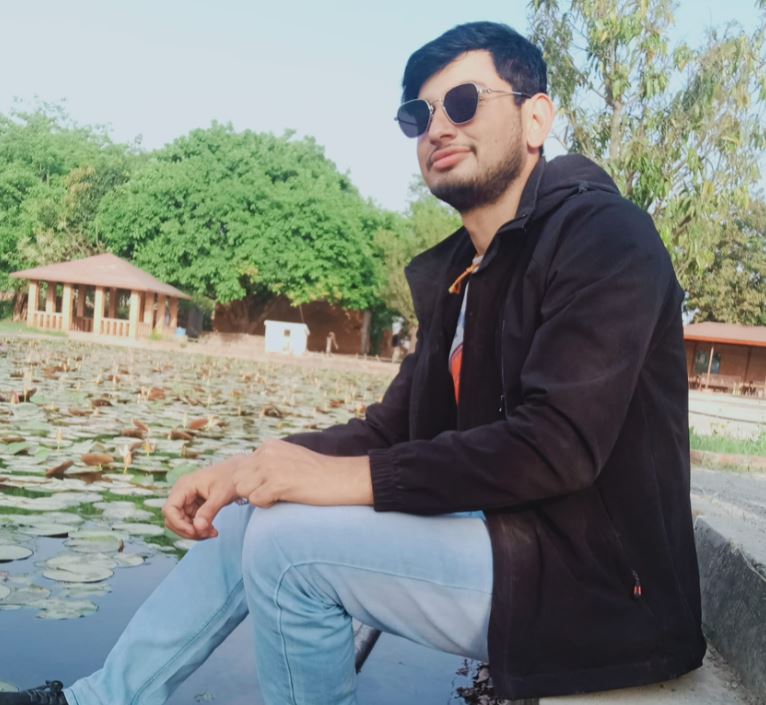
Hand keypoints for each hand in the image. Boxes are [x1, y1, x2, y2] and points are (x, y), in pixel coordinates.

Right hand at [163, 454, 247, 539]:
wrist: (239, 473)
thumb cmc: (230, 478)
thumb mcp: (221, 495)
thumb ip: (209, 511)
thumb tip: (198, 528)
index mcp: (184, 486)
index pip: (170, 509)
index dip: (178, 524)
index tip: (195, 531)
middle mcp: (182, 492)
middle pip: (173, 519)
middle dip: (188, 530)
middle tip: (207, 534)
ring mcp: (186, 500)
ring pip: (181, 523)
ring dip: (195, 532)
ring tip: (212, 533)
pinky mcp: (193, 506)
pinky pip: (190, 522)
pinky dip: (200, 528)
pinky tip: (212, 530)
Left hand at [232, 439, 372, 507]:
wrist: (341, 478)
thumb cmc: (318, 474)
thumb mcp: (290, 459)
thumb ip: (270, 463)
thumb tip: (248, 478)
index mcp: (269, 446)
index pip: (242, 468)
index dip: (252, 482)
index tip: (270, 487)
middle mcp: (267, 453)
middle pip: (238, 478)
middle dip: (250, 491)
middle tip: (271, 495)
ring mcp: (271, 467)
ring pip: (243, 489)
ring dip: (257, 497)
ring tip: (277, 496)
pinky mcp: (277, 483)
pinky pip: (255, 500)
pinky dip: (266, 505)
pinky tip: (284, 499)